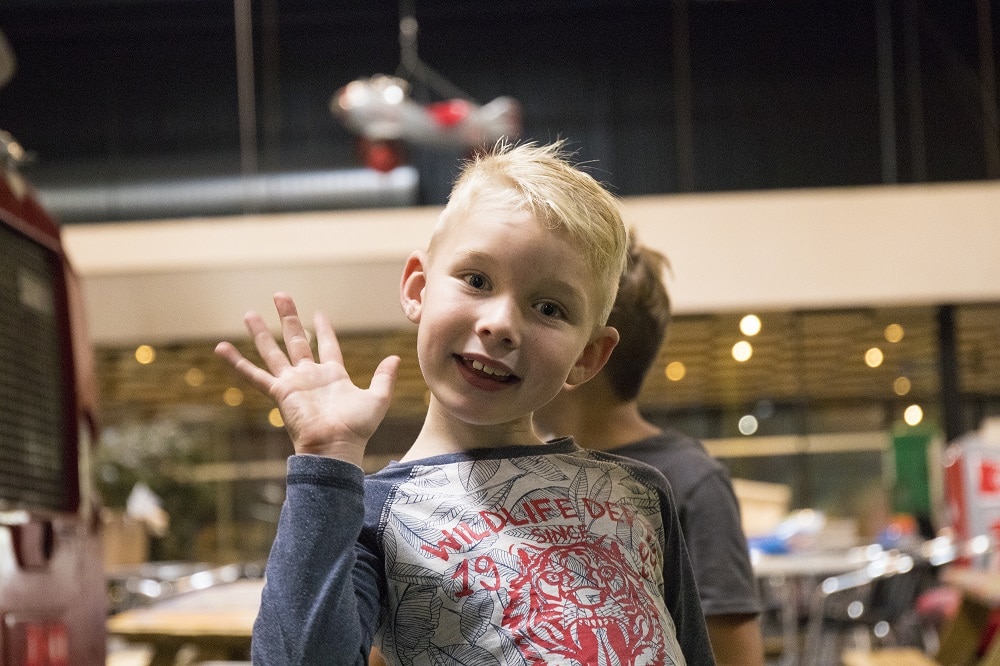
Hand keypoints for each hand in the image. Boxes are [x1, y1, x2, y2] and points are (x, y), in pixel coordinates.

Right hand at [215, 292, 399, 466]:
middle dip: (288, 317)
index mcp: (333, 375)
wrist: (336, 447)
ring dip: (260, 333)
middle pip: (297, 339)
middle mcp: (310, 376)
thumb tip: (396, 357)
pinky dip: (237, 362)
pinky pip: (254, 374)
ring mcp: (293, 382)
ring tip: (248, 313)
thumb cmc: (357, 429)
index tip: (318, 313)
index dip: (324, 329)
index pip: (327, 345)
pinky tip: (221, 347)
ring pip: (273, 351)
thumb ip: (384, 377)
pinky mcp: (279, 392)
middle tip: (280, 295)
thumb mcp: (377, 398)